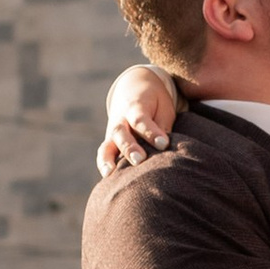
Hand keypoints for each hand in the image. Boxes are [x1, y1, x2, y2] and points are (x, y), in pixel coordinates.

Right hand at [98, 63, 177, 178]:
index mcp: (136, 107)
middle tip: (139, 159)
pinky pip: (104, 154)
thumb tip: (166, 148)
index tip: (163, 144)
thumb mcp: (162, 108)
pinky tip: (108, 179)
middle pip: (121, 133)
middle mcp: (120, 120)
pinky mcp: (110, 143)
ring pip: (107, 145)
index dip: (152, 133)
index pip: (141, 120)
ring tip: (111, 174)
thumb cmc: (154, 103)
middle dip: (129, 147)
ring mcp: (112, 132)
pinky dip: (104, 165)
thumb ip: (162, 127)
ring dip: (108, 160)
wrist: (133, 89)